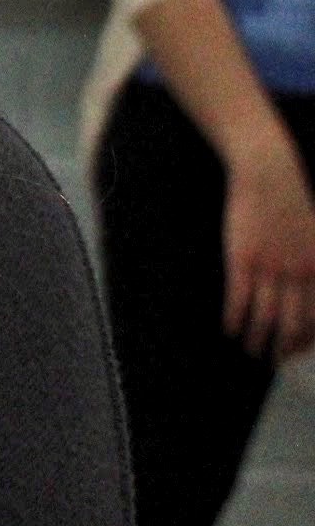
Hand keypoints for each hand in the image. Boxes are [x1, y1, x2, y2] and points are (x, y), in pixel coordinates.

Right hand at [224, 142, 314, 360]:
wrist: (269, 174)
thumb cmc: (293, 201)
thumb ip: (313, 265)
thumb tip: (307, 291)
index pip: (314, 319)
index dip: (304, 341)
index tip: (293, 351)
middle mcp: (297, 274)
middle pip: (291, 324)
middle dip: (281, 348)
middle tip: (271, 359)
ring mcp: (269, 267)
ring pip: (264, 316)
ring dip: (256, 338)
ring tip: (249, 349)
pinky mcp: (242, 258)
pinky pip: (239, 298)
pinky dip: (234, 318)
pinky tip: (228, 328)